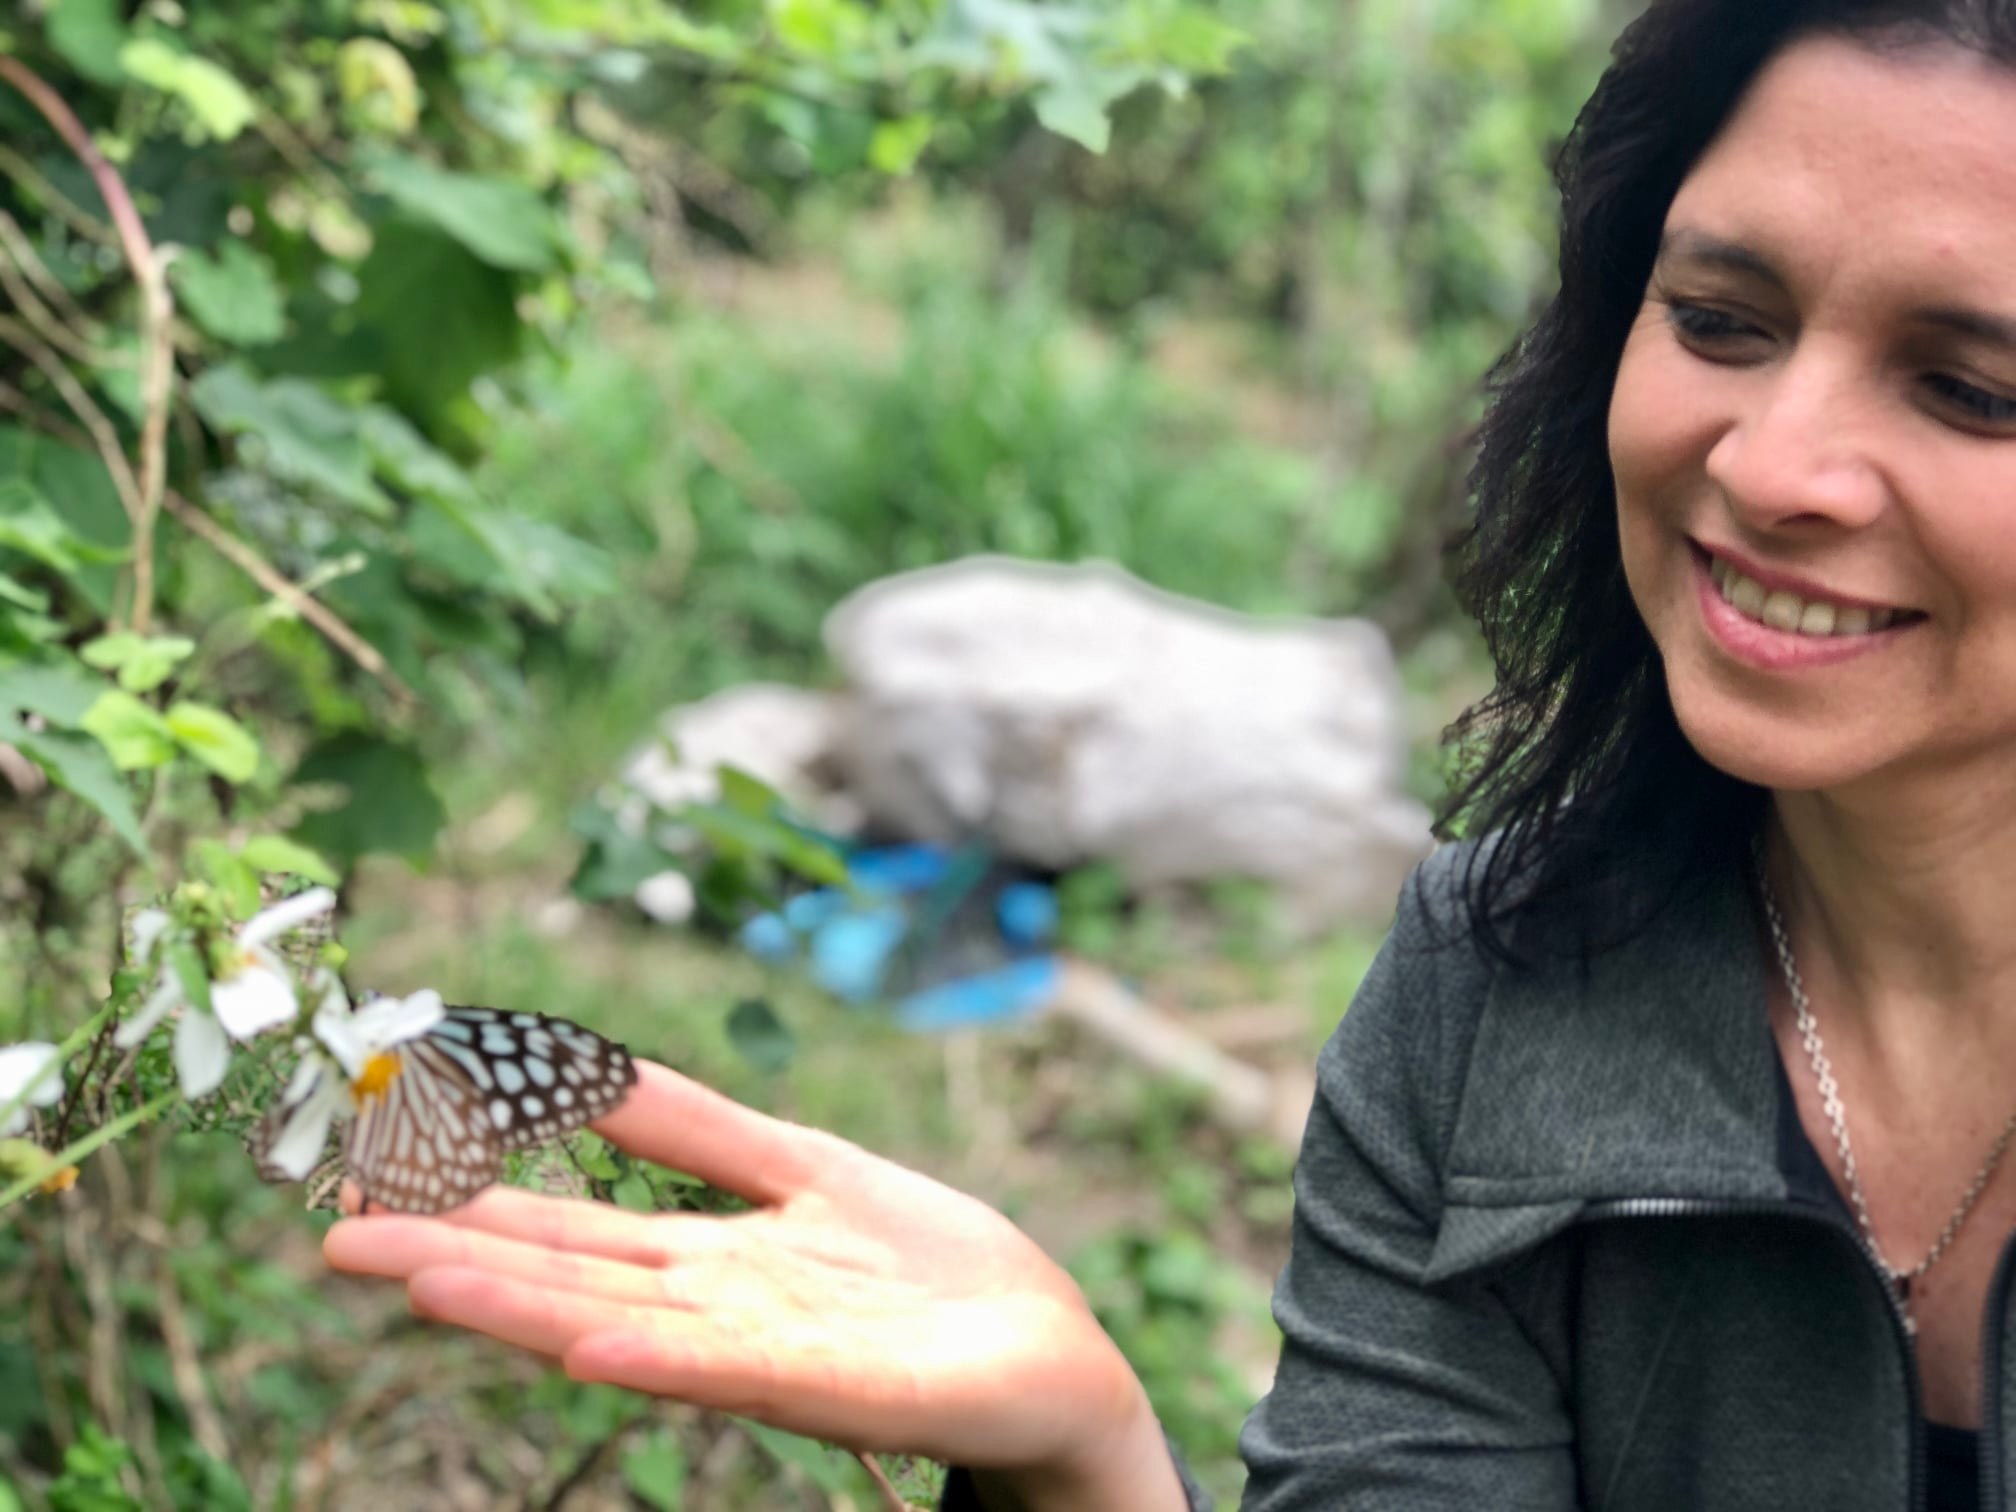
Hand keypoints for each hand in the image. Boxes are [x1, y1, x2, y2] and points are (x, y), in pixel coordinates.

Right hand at [321, 1060, 1175, 1501]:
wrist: (1043, 1344)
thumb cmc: (917, 1266)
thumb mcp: (798, 1165)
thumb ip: (698, 1126)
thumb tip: (588, 1067)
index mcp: (705, 1263)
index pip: (567, 1234)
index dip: (472, 1209)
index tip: (372, 1180)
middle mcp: (717, 1314)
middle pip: (569, 1282)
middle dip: (457, 1262)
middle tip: (335, 1240)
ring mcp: (775, 1352)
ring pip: (632, 1327)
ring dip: (529, 1307)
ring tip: (424, 1280)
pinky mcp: (849, 1385)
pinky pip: (748, 1368)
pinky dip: (667, 1357)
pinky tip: (595, 1342)